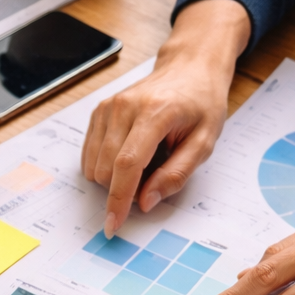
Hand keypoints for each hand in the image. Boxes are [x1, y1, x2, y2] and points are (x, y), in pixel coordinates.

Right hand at [82, 0, 249, 236]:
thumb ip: (176, 175)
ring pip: (94, 166)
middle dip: (123, 188)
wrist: (188, 68)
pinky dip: (106, 165)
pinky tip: (129, 153)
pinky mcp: (98, 111)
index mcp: (155, 113)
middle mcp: (124, 107)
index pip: (127, 164)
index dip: (118, 199)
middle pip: (106, 169)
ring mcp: (107, 107)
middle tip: (152, 177)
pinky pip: (89, 155)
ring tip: (144, 160)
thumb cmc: (201, 105)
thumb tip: (145, 202)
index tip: (113, 225)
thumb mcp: (204, 143)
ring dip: (114, 177)